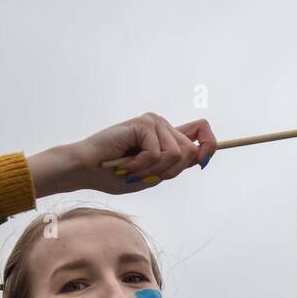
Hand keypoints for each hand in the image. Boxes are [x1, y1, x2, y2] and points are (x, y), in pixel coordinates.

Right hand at [27, 113, 216, 197]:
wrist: (85, 170)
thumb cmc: (114, 175)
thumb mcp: (152, 175)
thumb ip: (174, 166)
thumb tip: (200, 155)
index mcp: (167, 137)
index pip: (202, 131)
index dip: (210, 145)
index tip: (203, 162)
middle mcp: (162, 125)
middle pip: (190, 151)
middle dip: (170, 172)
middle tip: (144, 175)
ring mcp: (152, 122)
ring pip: (175, 155)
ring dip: (153, 170)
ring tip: (131, 169)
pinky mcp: (142, 124)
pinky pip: (157, 153)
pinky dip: (141, 166)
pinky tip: (124, 164)